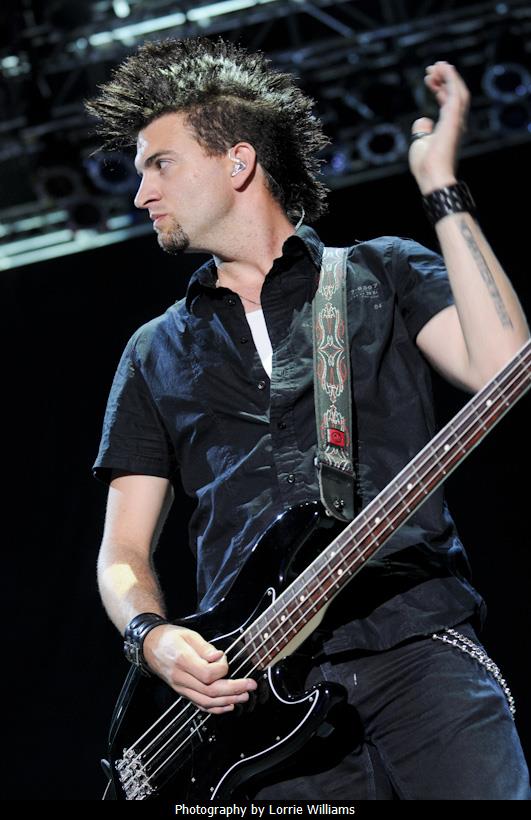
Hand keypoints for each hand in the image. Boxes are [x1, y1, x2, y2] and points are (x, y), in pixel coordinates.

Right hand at [142, 624, 256, 713]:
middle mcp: (181, 678)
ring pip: (206, 702)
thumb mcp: (188, 635)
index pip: (208, 674)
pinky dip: (215, 708)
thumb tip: (219, 657)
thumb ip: (205, 648)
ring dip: (228, 701)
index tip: (225, 659)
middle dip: (234, 690)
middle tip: (250, 686)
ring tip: (244, 696)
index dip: (222, 669)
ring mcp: (181, 688)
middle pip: (210, 691)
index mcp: (183, 661)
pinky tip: (228, 705)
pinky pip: (199, 704)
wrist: (150, 646)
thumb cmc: (169, 638)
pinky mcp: (182, 692)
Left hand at [408, 61, 469, 194]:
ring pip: (457, 90)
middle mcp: (457, 122)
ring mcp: (457, 120)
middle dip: (444, 79)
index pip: (447, 102)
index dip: (439, 88)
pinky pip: (456, 92)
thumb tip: (424, 119)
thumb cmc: (425, 165)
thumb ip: (422, 129)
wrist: (432, 175)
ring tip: (435, 65)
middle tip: (431, 69)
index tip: (429, 79)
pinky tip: (443, 68)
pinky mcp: (455, 118)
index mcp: (449, 128)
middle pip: (454, 93)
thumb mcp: (420, 142)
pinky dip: (450, 78)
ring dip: (448, 75)